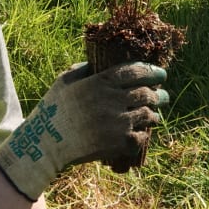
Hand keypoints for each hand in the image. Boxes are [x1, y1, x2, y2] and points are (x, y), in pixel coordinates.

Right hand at [0, 62, 166, 200]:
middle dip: (158, 95)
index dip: (152, 71)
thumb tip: (100, 64)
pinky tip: (142, 133)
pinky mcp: (118, 142)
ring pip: (147, 115)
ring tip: (154, 116)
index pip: (136, 71)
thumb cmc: (53, 109)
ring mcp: (117, 122)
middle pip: (146, 93)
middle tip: (163, 96)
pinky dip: (143, 135)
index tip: (161, 74)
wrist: (45, 144)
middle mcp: (112, 99)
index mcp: (101, 81)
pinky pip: (140, 137)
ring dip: (153, 115)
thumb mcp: (65, 81)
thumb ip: (85, 69)